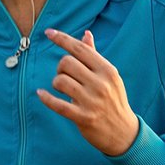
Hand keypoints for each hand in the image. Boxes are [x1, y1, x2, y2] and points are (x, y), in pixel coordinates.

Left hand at [38, 29, 139, 156]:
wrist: (124, 132)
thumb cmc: (113, 100)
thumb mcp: (109, 76)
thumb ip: (95, 56)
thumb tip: (86, 34)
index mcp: (107, 70)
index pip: (80, 49)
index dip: (62, 39)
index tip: (48, 32)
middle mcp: (101, 83)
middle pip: (66, 63)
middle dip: (60, 67)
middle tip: (65, 75)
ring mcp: (92, 101)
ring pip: (60, 81)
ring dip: (56, 83)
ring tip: (62, 88)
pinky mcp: (83, 117)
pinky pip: (57, 104)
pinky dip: (46, 98)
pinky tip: (41, 94)